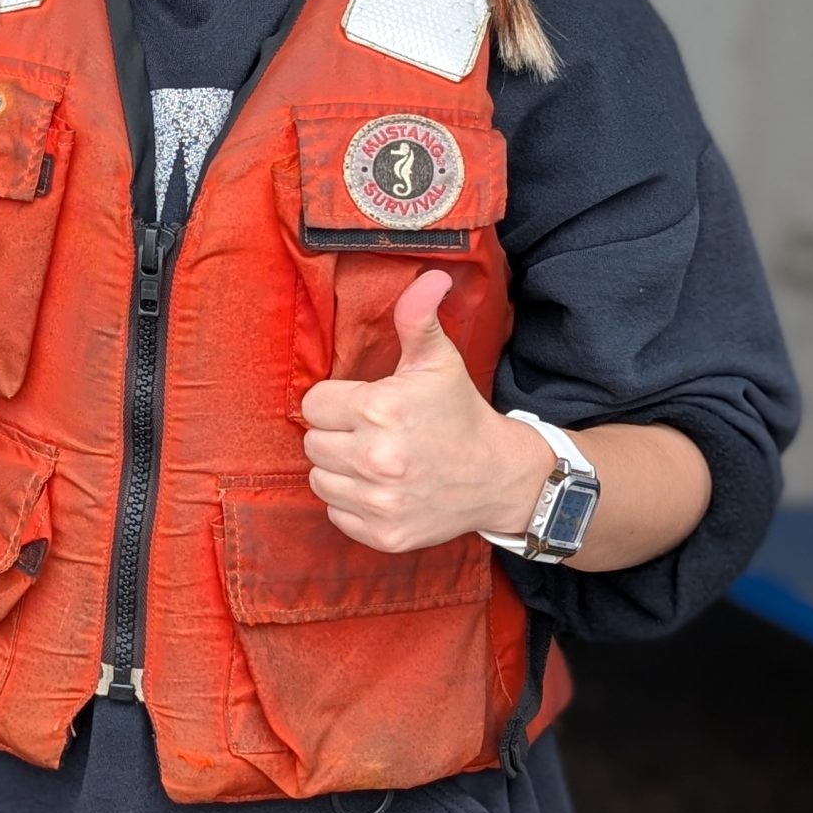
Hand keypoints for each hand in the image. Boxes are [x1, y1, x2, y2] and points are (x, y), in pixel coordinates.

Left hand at [298, 270, 555, 554]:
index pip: (314, 405)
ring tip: (375, 460)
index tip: (363, 406)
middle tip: (372, 433)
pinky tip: (381, 489)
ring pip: (320, 480)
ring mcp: (380, 502)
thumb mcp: (439, 360)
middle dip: (337, 435)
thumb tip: (431, 277)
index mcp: (380, 410)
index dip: (336, 402)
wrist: (499, 477)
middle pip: (313, 444)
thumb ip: (418, 318)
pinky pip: (337, 515)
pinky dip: (352, 505)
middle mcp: (376, 459)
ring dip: (340, 471)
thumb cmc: (459, 413)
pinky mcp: (384, 535)